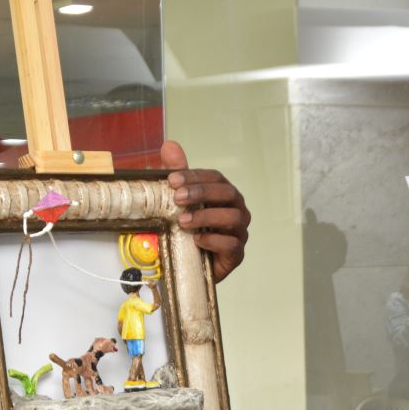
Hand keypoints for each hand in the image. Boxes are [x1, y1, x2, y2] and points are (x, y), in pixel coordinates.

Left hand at [161, 141, 249, 281]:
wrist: (191, 264)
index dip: (195, 177)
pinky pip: (232, 245)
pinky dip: (214, 241)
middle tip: (177, 197)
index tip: (172, 179)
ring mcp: (239, 232)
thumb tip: (169, 145)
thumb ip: (178, 173)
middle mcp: (236, 209)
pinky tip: (197, 240)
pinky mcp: (236, 254)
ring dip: (206, 217)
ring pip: (233, 218)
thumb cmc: (188, 228)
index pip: (215, 178)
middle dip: (202, 193)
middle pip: (228, 194)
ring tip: (183, 221)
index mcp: (223, 193)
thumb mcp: (179, 200)